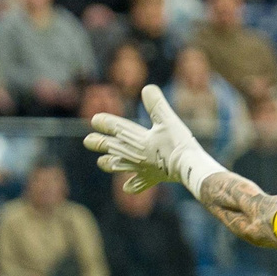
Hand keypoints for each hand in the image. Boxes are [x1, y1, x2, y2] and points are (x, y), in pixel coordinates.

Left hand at [85, 85, 212, 193]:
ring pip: (120, 166)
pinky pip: (139, 183)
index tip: (95, 120)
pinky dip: (132, 185)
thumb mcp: (168, 120)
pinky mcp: (153, 178)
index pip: (116, 128)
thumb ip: (156, 104)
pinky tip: (127, 188)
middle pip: (113, 147)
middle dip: (99, 143)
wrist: (188, 168)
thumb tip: (147, 87)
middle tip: (87, 141)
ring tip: (100, 162)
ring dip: (109, 164)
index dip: (105, 123)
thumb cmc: (178, 143)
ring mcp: (143, 168)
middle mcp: (135, 154)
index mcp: (137, 139)